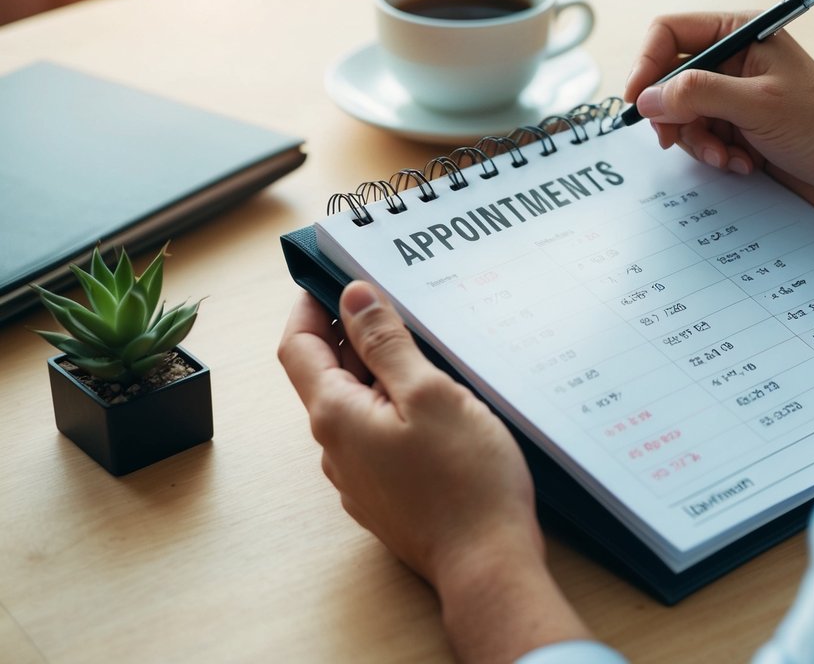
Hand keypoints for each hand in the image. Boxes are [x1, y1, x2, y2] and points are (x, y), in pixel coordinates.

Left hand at [278, 281, 591, 662]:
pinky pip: (379, 435)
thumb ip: (386, 343)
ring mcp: (359, 476)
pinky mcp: (388, 494)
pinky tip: (437, 402)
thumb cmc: (465, 480)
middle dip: (353, 334)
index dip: (309, 306)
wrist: (487, 564)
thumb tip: (353, 297)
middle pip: (328, 375)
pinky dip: (395, 406)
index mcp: (336, 415)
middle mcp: (336, 449)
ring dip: (378, 371)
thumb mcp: (429, 393)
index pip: (297, 347)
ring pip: (357, 406)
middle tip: (394, 300)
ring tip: (425, 346)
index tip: (332, 277)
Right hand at [625, 12, 813, 238]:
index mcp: (742, 34)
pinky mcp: (738, 128)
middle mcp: (735, 60)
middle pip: (670, 78)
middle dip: (673, 114)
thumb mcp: (756, 106)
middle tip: (674, 140)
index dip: (646, 64)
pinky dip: (714, 155)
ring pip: (682, 114)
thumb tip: (647, 97)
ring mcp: (735, 96)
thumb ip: (697, 94)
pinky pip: (701, 138)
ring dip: (697, 142)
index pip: (670, 33)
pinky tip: (742, 164)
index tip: (637, 102)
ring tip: (727, 157)